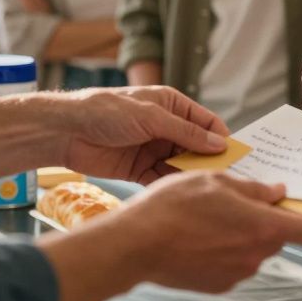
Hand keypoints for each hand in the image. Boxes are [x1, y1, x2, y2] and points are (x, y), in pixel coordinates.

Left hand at [56, 86, 230, 183]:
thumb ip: (185, 132)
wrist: (65, 131)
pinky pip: (162, 178)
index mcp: (172, 105)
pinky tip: (181, 195)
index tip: (236, 158)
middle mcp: (166, 127)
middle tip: (225, 180)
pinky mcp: (140, 169)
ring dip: (191, 176)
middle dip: (209, 161)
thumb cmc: (106, 111)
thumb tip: (219, 143)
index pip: (206, 123)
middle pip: (197, 147)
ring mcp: (153, 149)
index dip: (221, 139)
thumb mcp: (151, 117)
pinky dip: (172, 186)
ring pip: (181, 165)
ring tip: (205, 191)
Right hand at [112, 170, 301, 292]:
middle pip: (277, 238)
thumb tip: (276, 193)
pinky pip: (232, 264)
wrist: (136, 243)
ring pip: (253, 250)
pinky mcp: (217, 285)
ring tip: (211, 218)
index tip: (291, 204)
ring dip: (242, 235)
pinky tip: (199, 236)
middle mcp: (255, 256)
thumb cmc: (174, 207)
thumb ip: (254, 189)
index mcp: (262, 227)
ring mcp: (236, 274)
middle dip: (265, 220)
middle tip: (239, 201)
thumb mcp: (216, 181)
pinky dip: (224, 251)